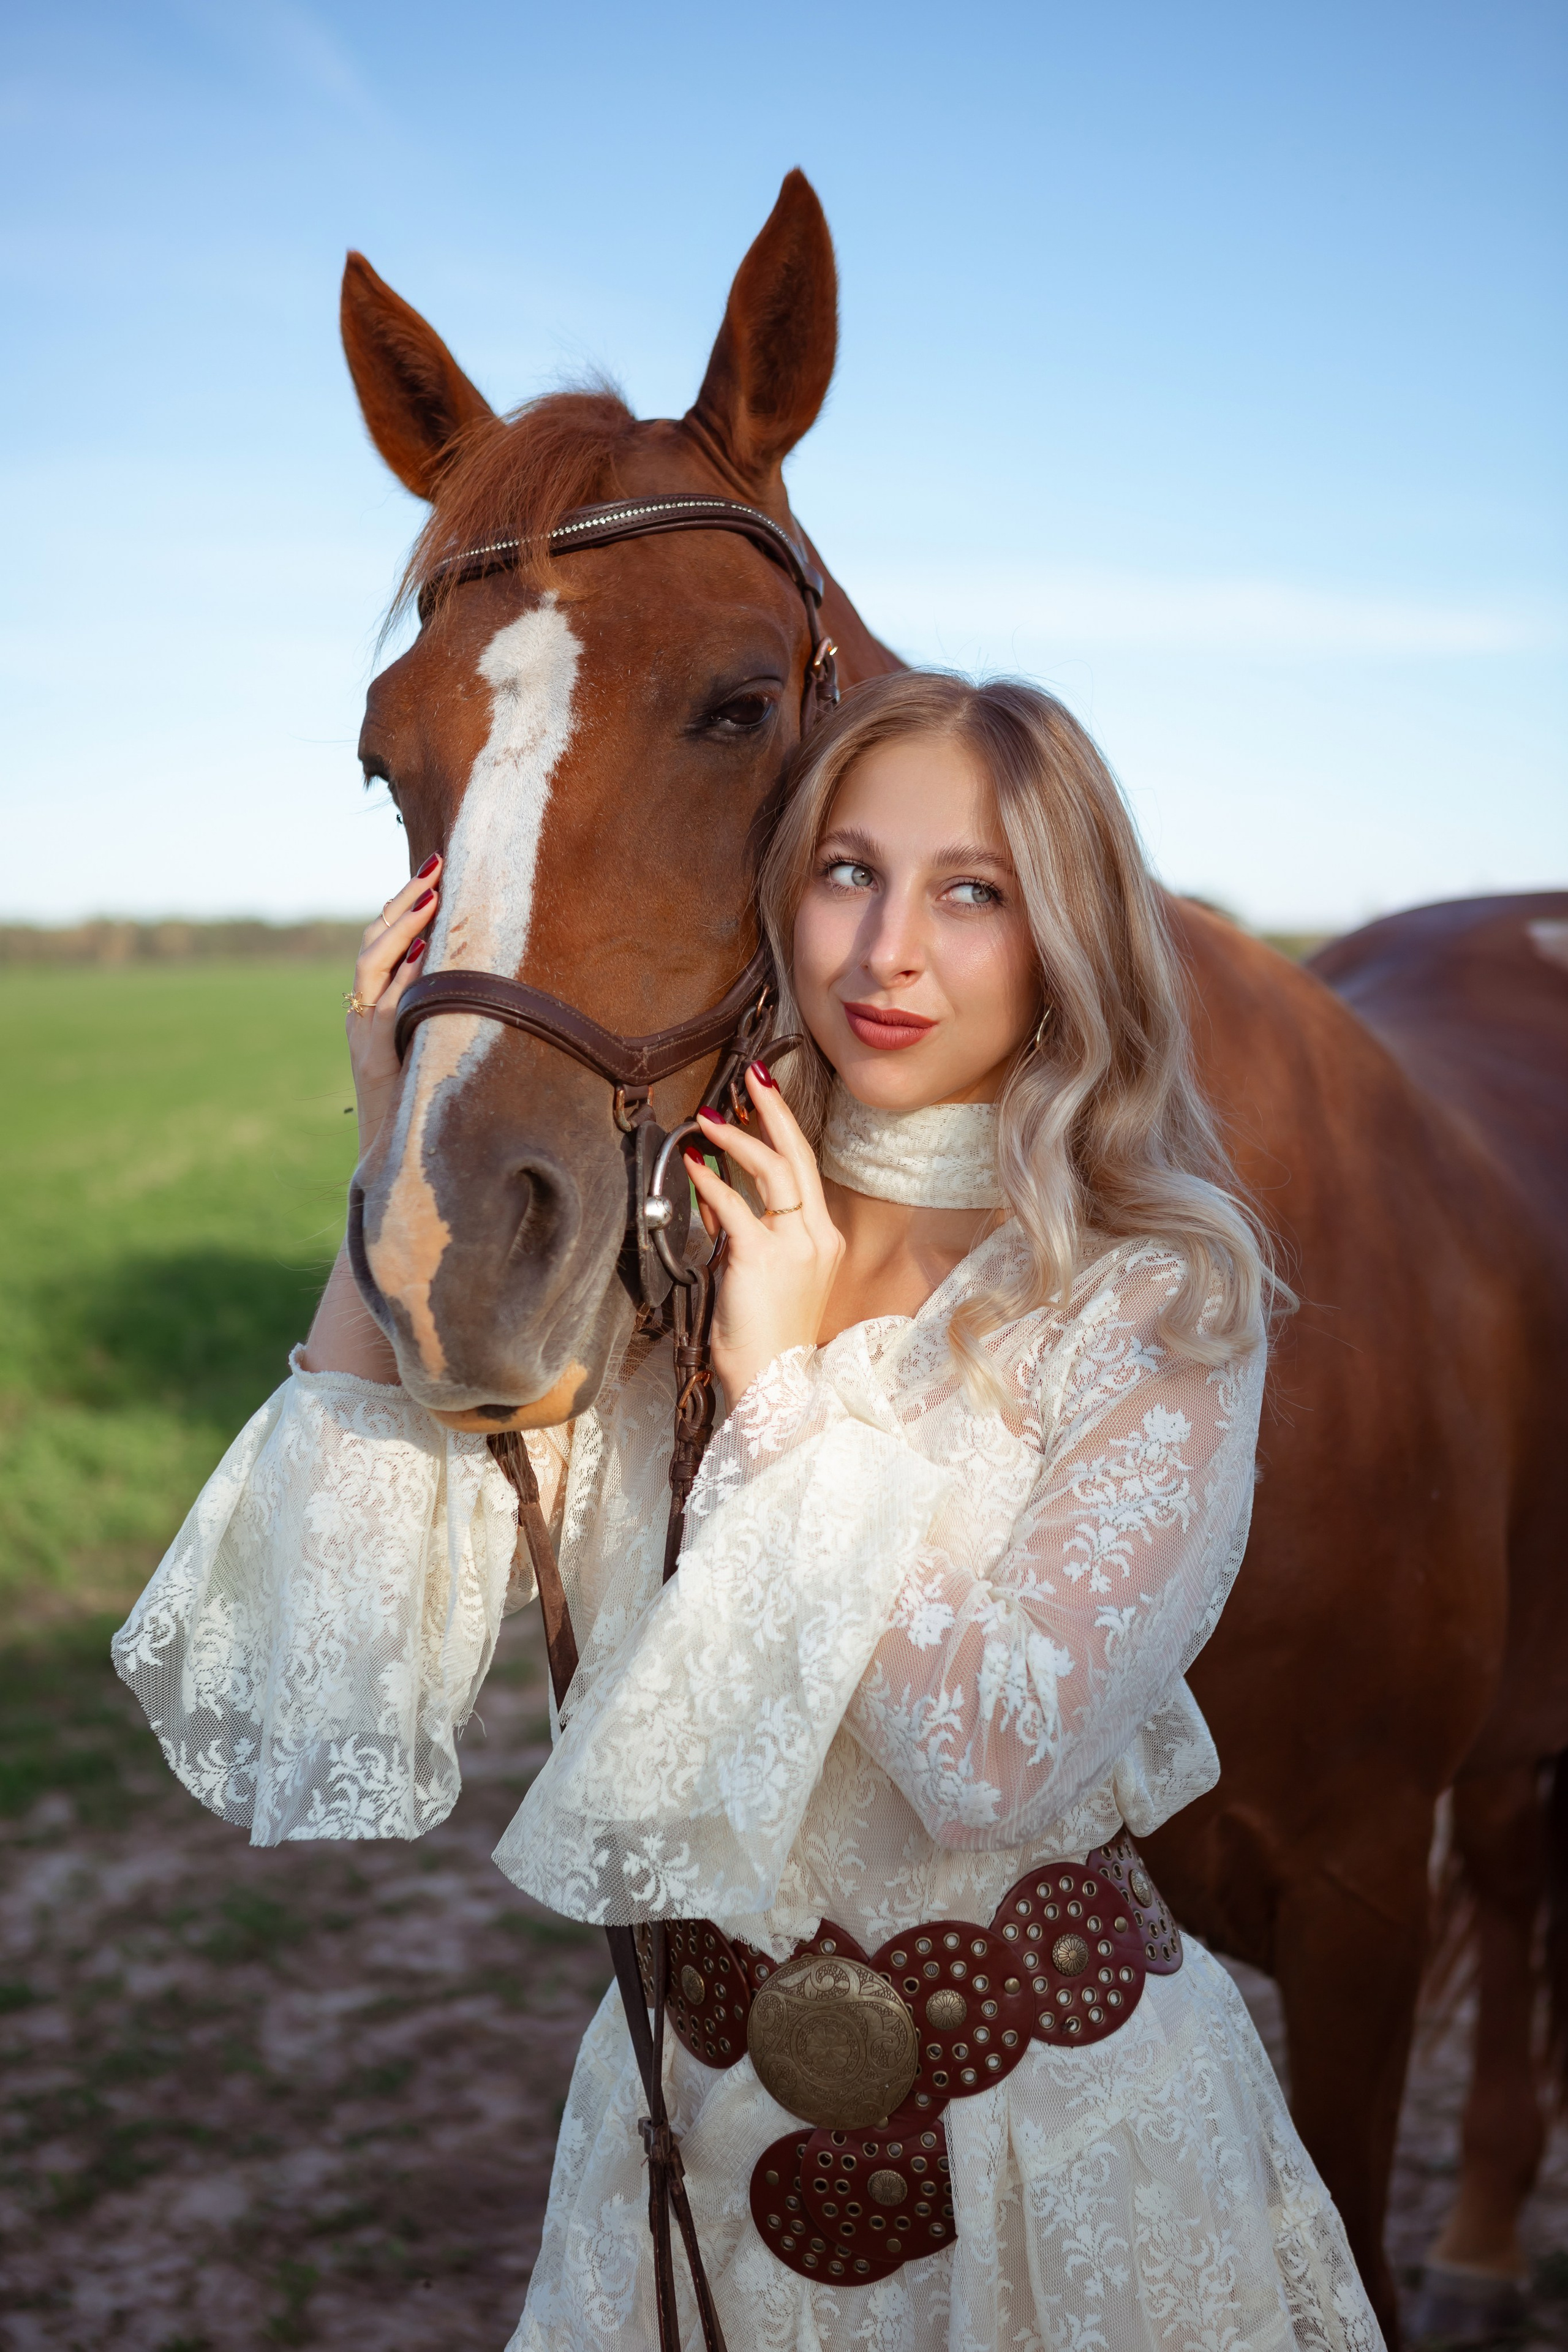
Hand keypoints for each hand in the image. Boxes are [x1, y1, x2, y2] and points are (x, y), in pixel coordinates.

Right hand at [345, 855, 441, 1151]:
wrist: (394, 1156)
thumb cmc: (421, 1099)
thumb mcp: (432, 1040)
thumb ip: (440, 1005)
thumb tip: (480, 968)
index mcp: (376, 1001)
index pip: (382, 938)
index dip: (404, 902)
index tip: (435, 869)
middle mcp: (364, 1010)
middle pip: (374, 939)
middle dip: (404, 900)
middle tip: (436, 867)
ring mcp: (364, 1033)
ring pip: (371, 965)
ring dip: (401, 927)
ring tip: (429, 897)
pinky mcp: (375, 1059)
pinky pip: (385, 1009)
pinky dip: (402, 977)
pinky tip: (422, 951)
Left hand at [687, 1064, 844, 1402]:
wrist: (776, 1386)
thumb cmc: (766, 1341)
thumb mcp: (758, 1278)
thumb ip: (740, 1234)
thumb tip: (713, 1195)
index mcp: (821, 1240)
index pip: (802, 1172)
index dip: (782, 1132)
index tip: (763, 1099)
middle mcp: (817, 1236)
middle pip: (799, 1156)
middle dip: (774, 1110)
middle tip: (752, 1076)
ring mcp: (795, 1245)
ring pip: (774, 1171)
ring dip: (738, 1138)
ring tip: (709, 1118)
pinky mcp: (764, 1257)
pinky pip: (735, 1206)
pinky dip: (711, 1182)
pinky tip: (693, 1166)